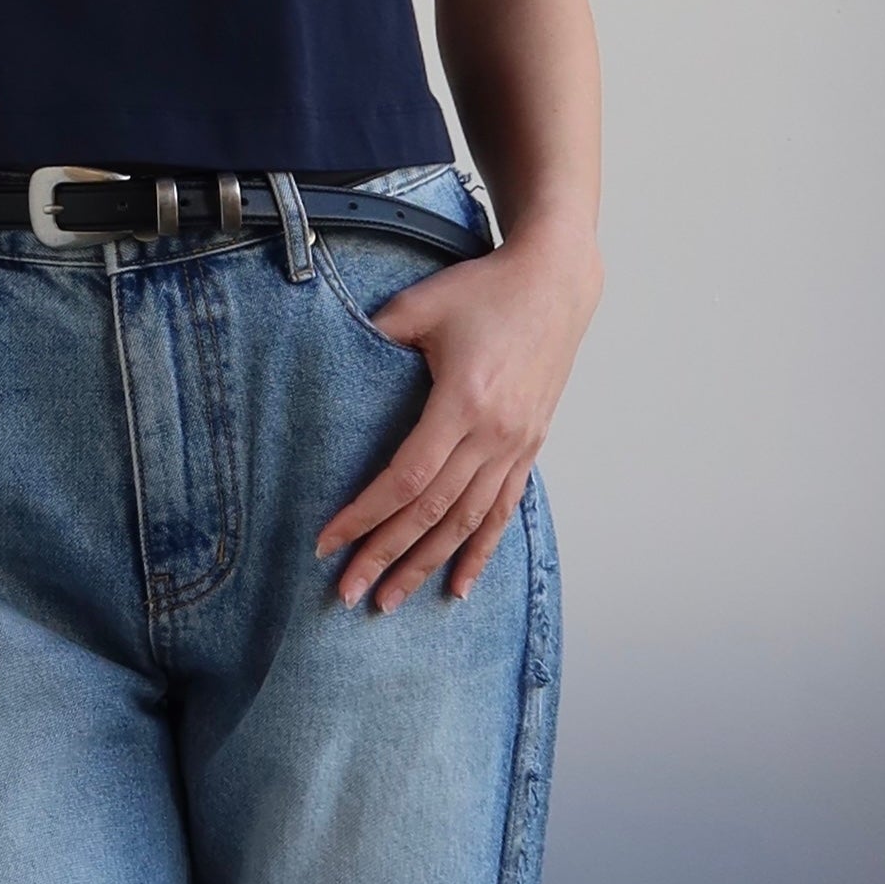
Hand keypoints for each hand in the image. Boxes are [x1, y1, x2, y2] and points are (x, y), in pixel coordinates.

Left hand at [314, 216, 603, 610]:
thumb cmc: (484, 289)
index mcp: (464, 401)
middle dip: (386, 558)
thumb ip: (376, 337)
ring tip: (389, 601)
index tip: (328, 543)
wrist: (555, 282)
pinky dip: (480, 552)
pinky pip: (502, 512)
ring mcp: (517, 445)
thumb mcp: (421, 305)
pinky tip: (459, 586)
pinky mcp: (530, 448)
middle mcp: (495, 434)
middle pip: (432, 513)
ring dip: (427, 567)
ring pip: (467, 523)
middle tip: (346, 594)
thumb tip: (332, 364)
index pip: (406, 478)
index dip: (365, 516)